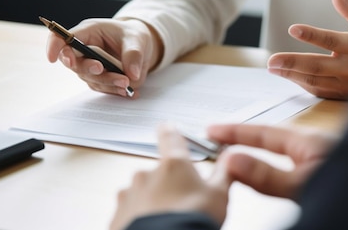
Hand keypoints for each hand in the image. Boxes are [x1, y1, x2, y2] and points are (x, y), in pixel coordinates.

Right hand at [45, 18, 163, 96]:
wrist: (141, 47)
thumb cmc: (133, 36)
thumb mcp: (137, 39)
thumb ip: (134, 54)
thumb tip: (132, 75)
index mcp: (89, 31)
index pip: (63, 37)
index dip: (54, 46)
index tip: (52, 58)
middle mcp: (85, 50)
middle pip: (75, 63)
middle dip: (88, 68)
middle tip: (100, 68)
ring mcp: (89, 66)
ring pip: (90, 78)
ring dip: (107, 82)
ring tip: (127, 83)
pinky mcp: (99, 79)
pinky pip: (103, 87)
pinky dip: (116, 90)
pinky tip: (130, 91)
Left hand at [109, 125, 230, 229]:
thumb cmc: (190, 222)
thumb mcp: (218, 195)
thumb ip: (224, 172)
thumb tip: (230, 159)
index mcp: (173, 164)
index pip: (170, 136)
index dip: (170, 131)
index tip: (167, 128)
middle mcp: (146, 175)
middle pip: (159, 172)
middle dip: (169, 183)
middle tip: (183, 202)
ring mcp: (129, 196)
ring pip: (142, 193)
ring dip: (152, 202)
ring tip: (168, 220)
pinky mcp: (116, 217)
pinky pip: (129, 213)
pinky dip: (139, 218)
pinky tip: (153, 228)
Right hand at [207, 123, 337, 199]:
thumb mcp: (304, 184)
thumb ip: (268, 176)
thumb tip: (233, 160)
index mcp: (310, 140)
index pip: (263, 132)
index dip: (235, 131)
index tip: (212, 130)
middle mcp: (315, 143)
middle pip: (271, 136)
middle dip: (244, 136)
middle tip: (218, 138)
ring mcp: (322, 155)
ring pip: (282, 147)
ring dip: (259, 147)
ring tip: (238, 148)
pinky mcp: (328, 169)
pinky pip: (292, 159)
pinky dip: (274, 159)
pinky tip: (273, 165)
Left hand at [267, 0, 347, 98]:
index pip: (332, 40)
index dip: (312, 34)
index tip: (293, 28)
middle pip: (318, 66)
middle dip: (292, 63)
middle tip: (271, 61)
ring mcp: (346, 85)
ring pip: (315, 81)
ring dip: (292, 75)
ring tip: (272, 68)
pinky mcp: (343, 95)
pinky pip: (319, 91)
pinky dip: (302, 83)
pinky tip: (288, 76)